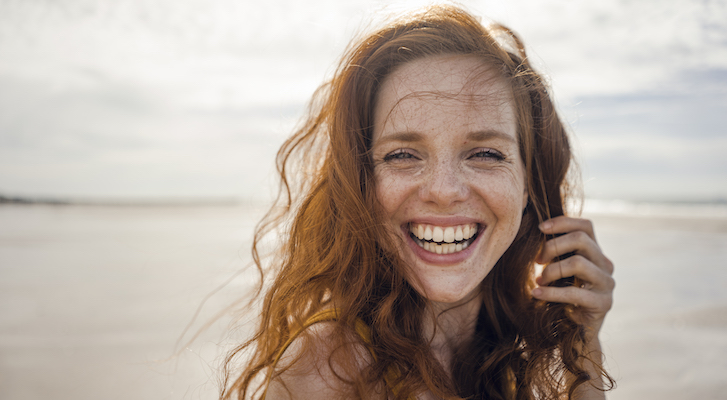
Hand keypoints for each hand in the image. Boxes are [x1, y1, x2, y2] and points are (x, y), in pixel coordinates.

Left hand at [531, 216, 614, 336]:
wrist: (575, 334)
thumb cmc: (561, 298)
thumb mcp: (558, 271)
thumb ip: (555, 253)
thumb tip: (534, 232)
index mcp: (595, 253)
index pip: (586, 226)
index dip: (563, 222)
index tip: (540, 227)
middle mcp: (605, 264)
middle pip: (581, 239)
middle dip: (553, 246)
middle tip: (536, 260)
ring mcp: (607, 283)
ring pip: (578, 263)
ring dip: (552, 270)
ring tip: (539, 281)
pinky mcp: (603, 303)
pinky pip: (575, 292)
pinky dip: (552, 292)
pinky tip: (537, 293)